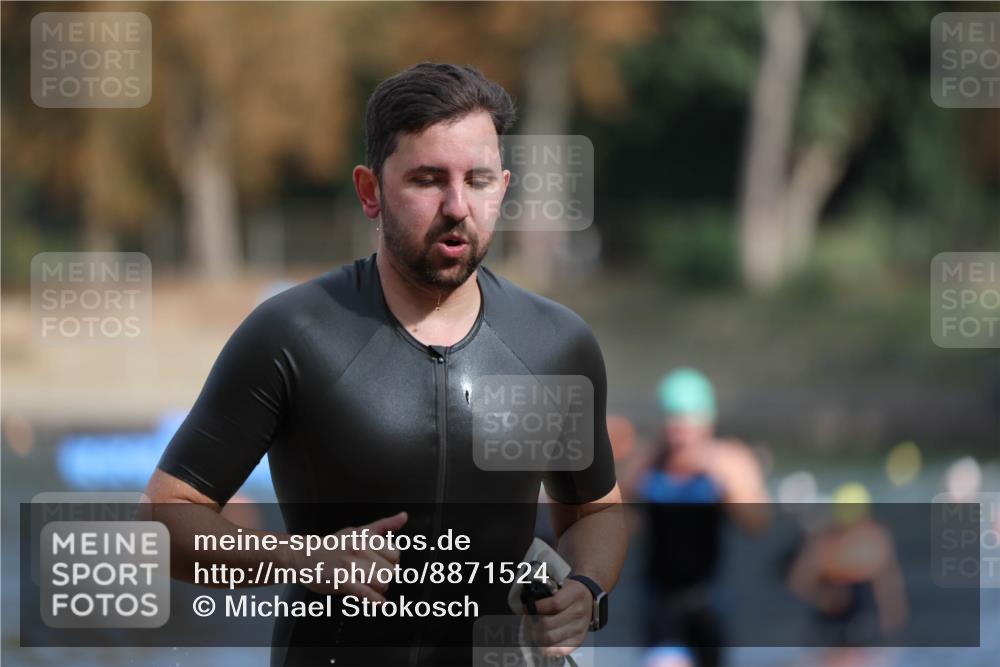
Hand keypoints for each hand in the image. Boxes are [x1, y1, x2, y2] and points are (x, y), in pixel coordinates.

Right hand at [290, 511, 407, 601]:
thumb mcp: (359, 530)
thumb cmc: (331, 545)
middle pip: (391, 570)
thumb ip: (384, 525)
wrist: (304, 555)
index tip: (384, 565)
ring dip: (379, 589)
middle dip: (385, 577)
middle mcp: (360, 549)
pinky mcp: (342, 580)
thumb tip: (404, 517)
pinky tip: (379, 603)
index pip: (395, 554)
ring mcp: (351, 565)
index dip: (392, 562)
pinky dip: (375, 600)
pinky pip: (365, 592)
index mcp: (366, 537)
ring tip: (369, 586)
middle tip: (374, 577)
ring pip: (382, 582)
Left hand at [522, 578, 591, 657]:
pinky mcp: (579, 640)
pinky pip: (561, 649)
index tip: (527, 608)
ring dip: (537, 636)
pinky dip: (548, 649)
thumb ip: (547, 594)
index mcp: (575, 594)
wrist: (588, 597)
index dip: (537, 607)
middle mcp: (579, 612)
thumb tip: (529, 606)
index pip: (554, 604)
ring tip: (531, 631)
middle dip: (533, 623)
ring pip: (552, 637)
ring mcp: (580, 628)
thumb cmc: (570, 591)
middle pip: (550, 623)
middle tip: (527, 621)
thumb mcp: (561, 585)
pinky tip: (540, 645)